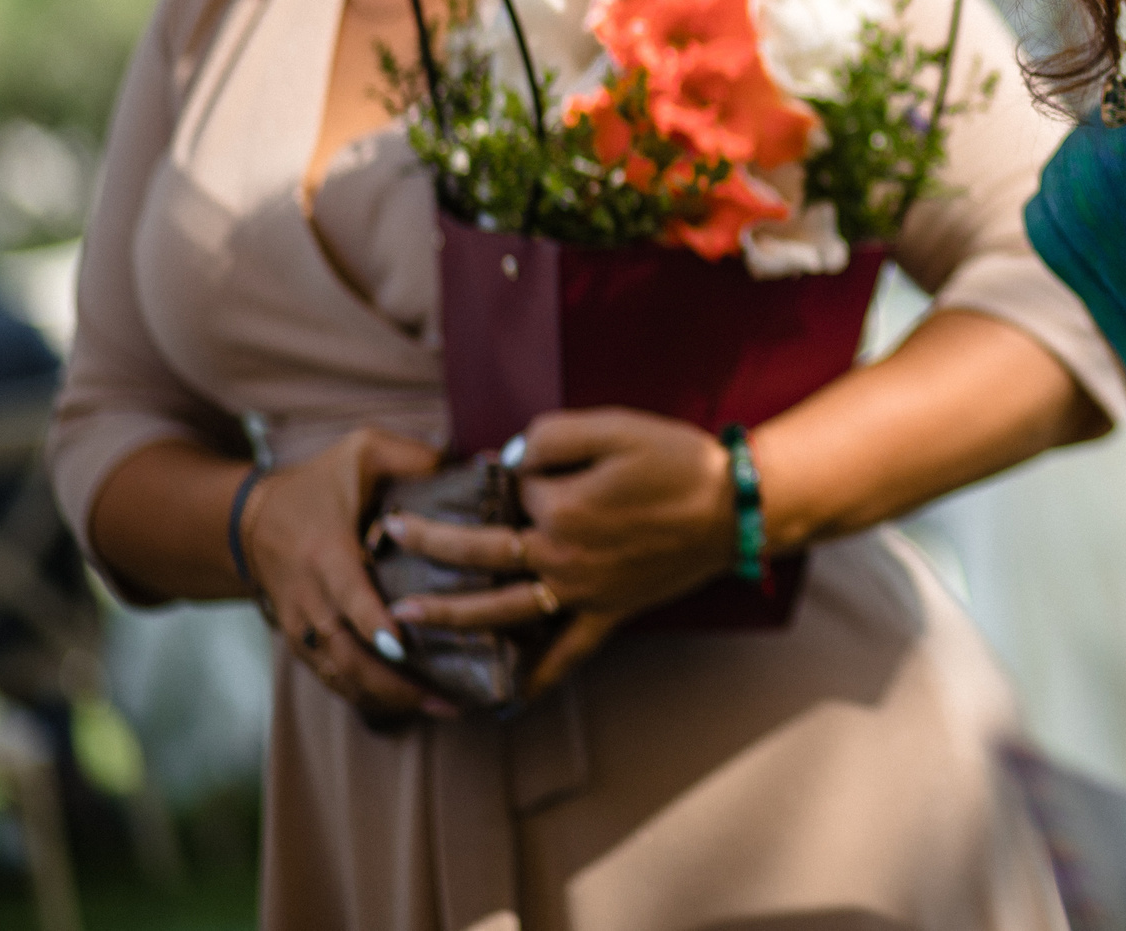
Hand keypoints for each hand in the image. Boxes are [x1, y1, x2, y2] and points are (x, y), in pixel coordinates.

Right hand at [246, 428, 456, 722]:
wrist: (250, 520)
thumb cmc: (321, 483)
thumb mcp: (364, 452)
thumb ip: (416, 458)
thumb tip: (479, 464)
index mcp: (326, 552)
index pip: (348, 595)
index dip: (372, 622)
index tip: (402, 646)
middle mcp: (310, 597)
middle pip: (343, 651)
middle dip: (392, 681)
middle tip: (446, 698)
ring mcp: (303, 625)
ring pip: (337, 674)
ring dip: (386, 697)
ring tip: (442, 708)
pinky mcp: (303, 642)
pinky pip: (331, 678)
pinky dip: (367, 696)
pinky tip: (410, 706)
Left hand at [381, 408, 737, 697]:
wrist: (735, 508)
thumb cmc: (678, 461)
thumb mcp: (617, 426)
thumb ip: (553, 435)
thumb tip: (510, 460)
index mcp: (561, 507)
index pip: (510, 489)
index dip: (505, 473)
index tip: (506, 463)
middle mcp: (562, 556)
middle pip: (481, 551)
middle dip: (429, 542)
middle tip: (390, 534)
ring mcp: (583, 591)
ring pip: (503, 609)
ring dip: (449, 616)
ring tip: (402, 619)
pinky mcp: (608, 613)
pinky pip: (567, 653)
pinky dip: (538, 680)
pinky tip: (507, 700)